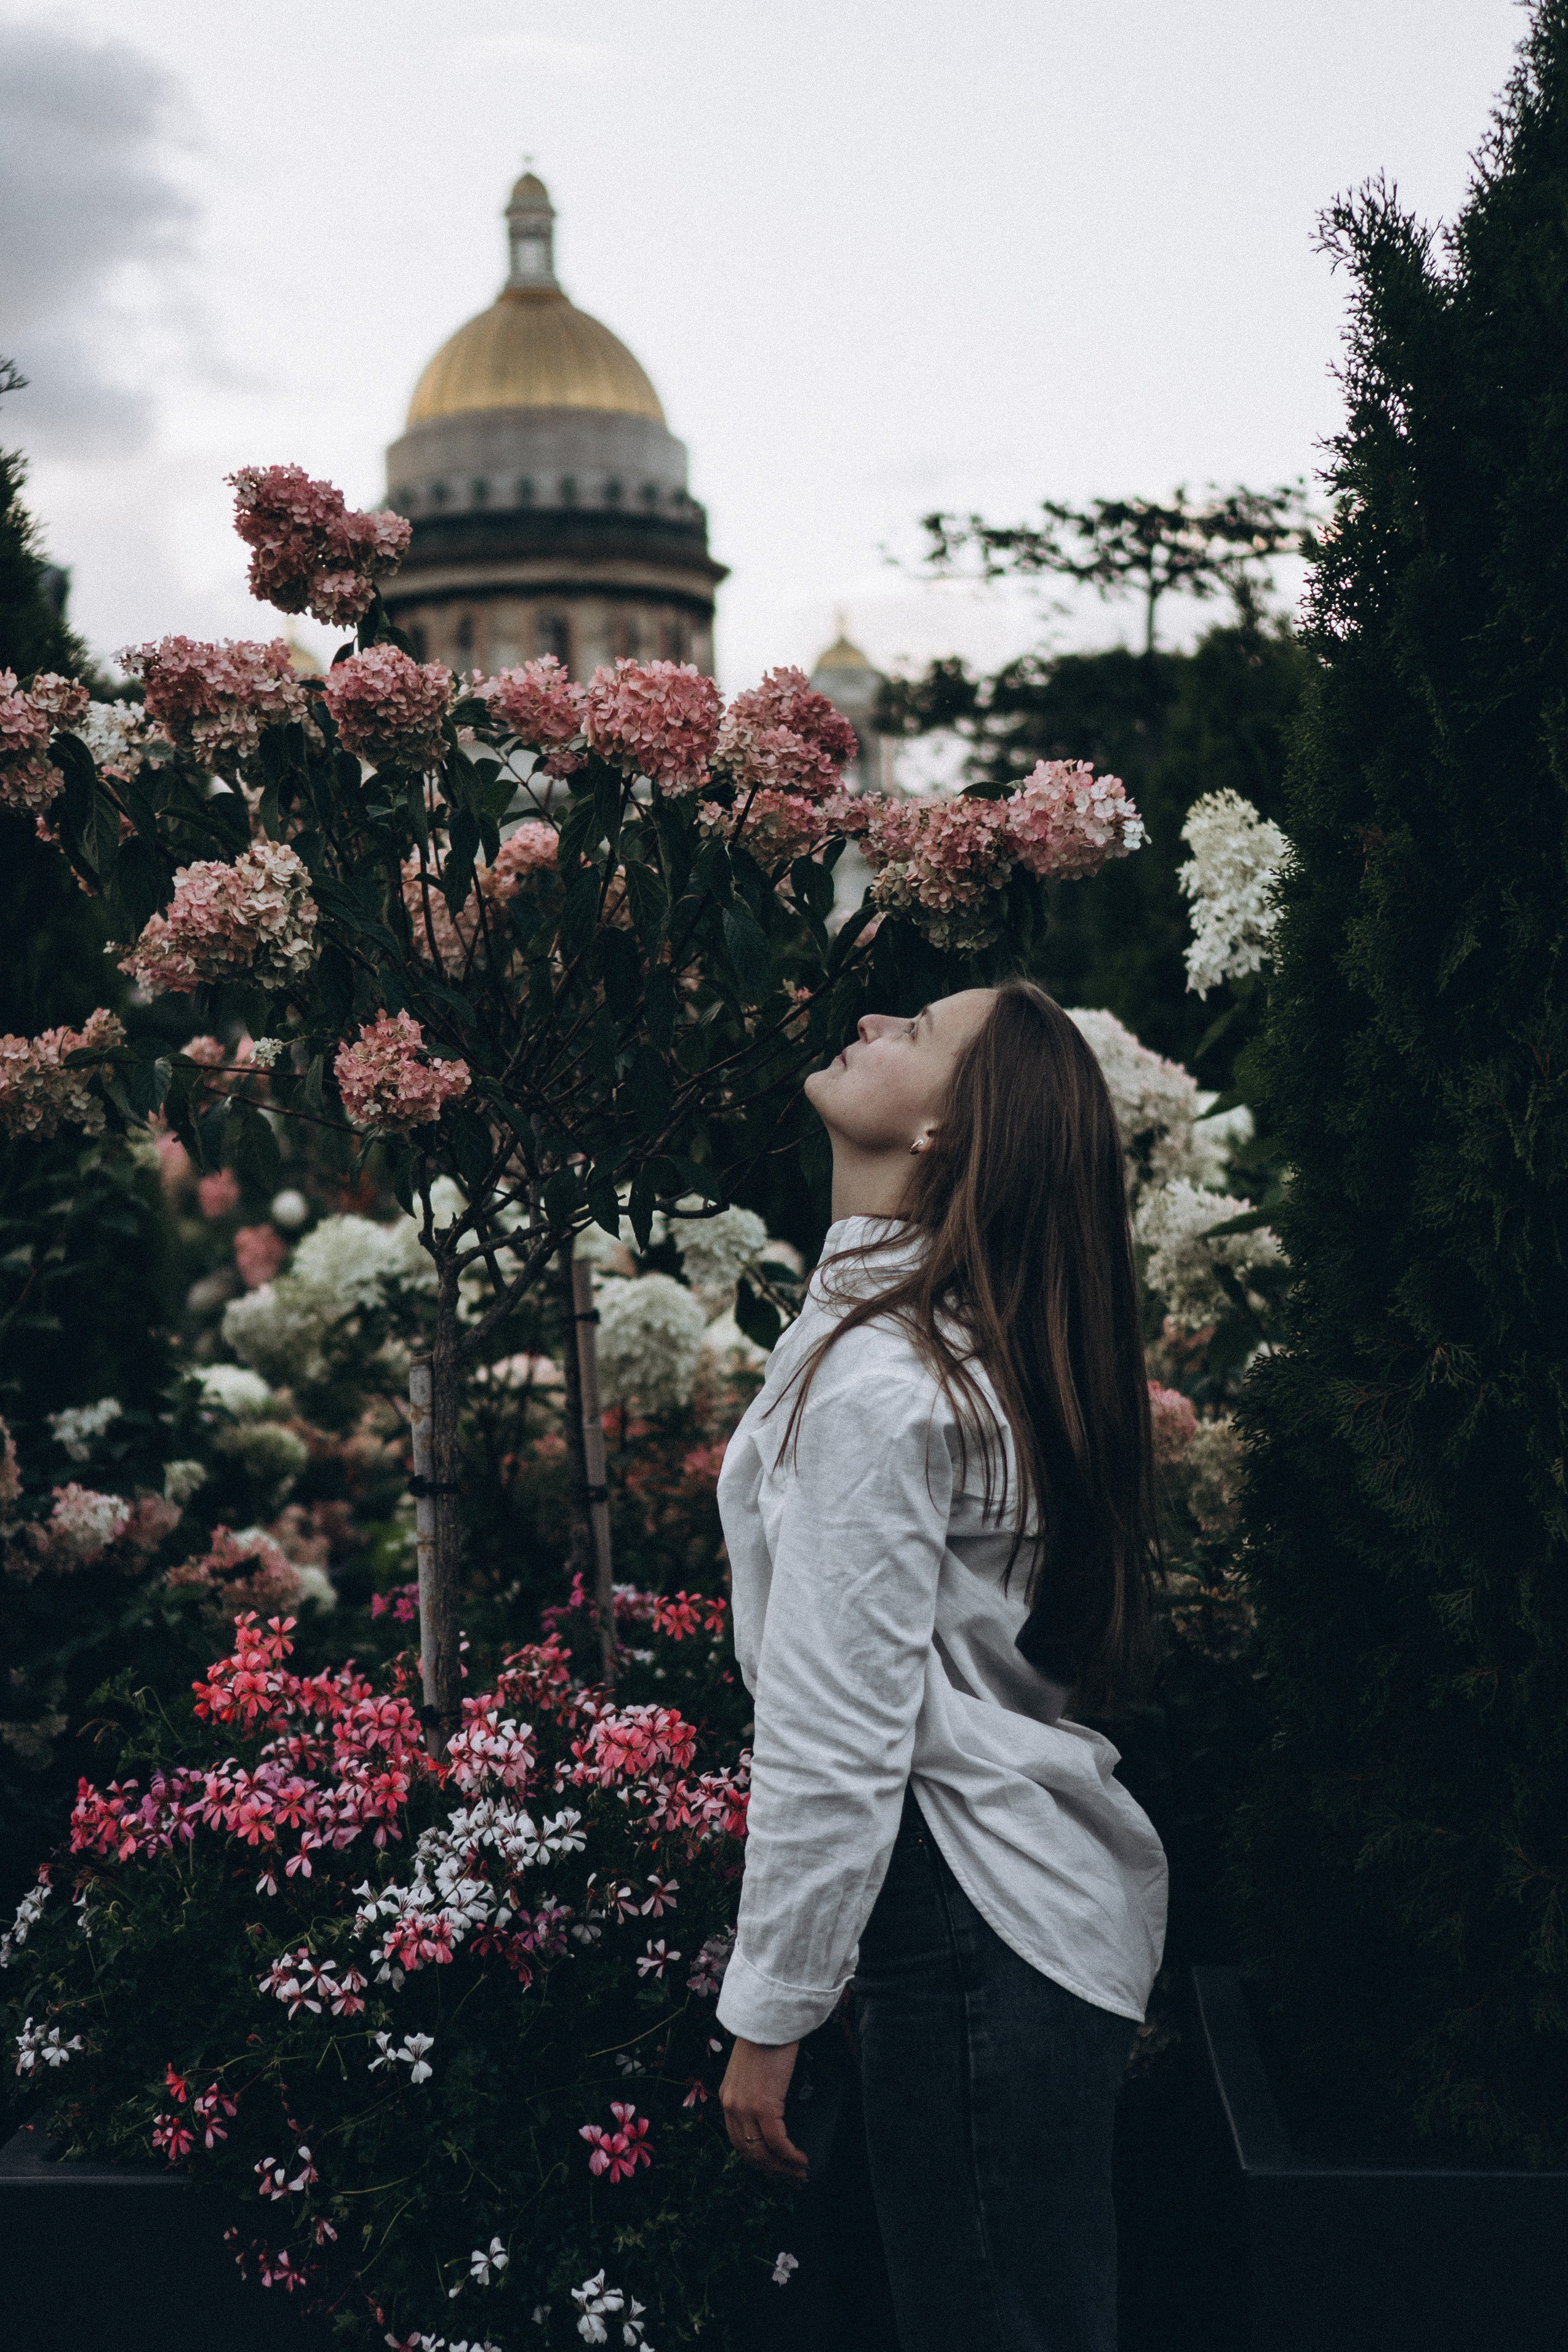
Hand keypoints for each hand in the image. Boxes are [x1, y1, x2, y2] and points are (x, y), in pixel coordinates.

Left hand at [720, 2035, 806, 2181]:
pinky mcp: (763, 2105)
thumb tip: (776, 2111)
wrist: (769, 2018)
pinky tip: (801, 2159)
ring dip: (782, 2167)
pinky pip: (777, 2141)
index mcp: (728, 2098)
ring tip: (799, 2173)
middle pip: (748, 2152)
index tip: (774, 2168)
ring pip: (762, 2151)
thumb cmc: (768, 2038)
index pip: (738, 2140)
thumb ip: (756, 2091)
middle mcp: (732, 2106)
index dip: (757, 2159)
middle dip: (771, 2169)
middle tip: (790, 2178)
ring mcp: (745, 2108)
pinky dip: (790, 2155)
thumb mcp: (753, 2070)